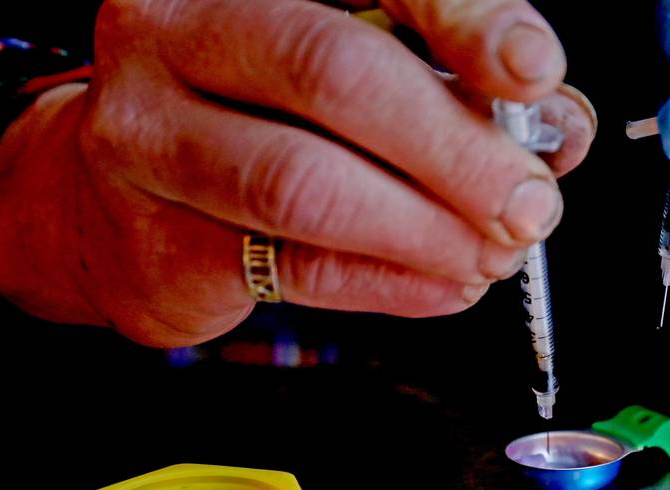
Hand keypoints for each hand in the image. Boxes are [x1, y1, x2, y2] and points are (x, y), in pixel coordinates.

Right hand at [0, 0, 595, 346]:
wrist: (113, 199)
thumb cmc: (253, 117)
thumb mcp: (356, 73)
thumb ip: (456, 87)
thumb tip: (556, 128)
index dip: (463, 20)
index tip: (533, 72)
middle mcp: (177, 31)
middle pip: (333, 73)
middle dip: (455, 147)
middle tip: (530, 202)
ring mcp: (150, 133)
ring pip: (306, 184)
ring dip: (427, 229)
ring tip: (495, 253)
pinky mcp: (157, 237)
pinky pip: (299, 266)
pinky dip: (394, 283)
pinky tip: (449, 283)